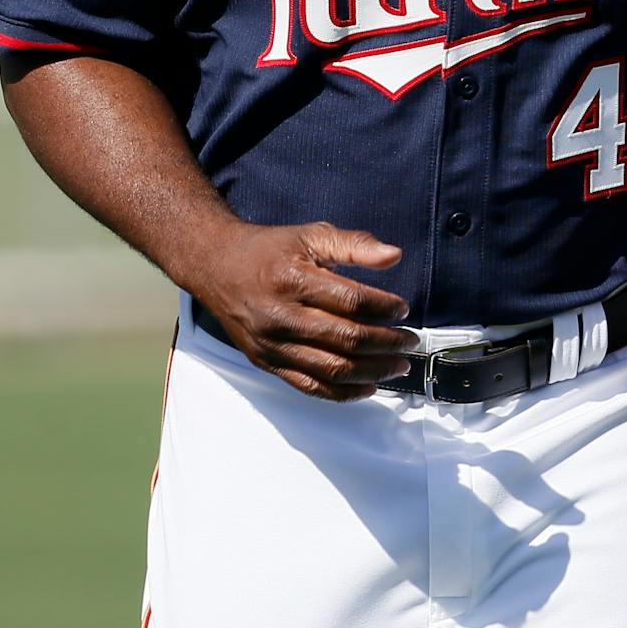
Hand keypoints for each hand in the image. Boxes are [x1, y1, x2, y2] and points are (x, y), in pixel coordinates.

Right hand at [190, 220, 414, 401]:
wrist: (216, 267)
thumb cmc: (268, 250)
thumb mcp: (311, 234)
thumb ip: (354, 244)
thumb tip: (394, 255)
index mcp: (293, 280)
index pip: (350, 301)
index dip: (384, 307)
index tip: (402, 308)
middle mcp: (280, 317)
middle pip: (345, 339)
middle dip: (386, 344)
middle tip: (410, 341)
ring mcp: (272, 345)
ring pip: (332, 369)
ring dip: (373, 372)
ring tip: (398, 366)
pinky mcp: (267, 363)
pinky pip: (310, 386)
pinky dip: (343, 393)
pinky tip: (368, 387)